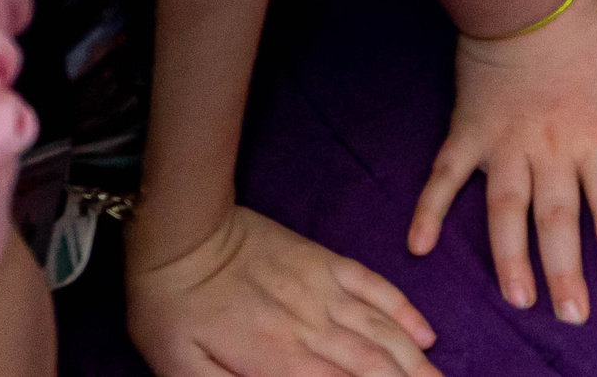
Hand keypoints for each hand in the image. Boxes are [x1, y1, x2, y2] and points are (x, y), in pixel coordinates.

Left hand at [129, 206, 438, 376]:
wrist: (181, 234)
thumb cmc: (170, 311)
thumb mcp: (181, 368)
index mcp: (279, 359)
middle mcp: (313, 327)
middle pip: (376, 367)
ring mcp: (325, 291)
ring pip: (384, 331)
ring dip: (417, 361)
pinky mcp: (326, 263)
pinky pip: (376, 287)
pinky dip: (405, 311)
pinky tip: (425, 333)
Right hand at [408, 0, 596, 324]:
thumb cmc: (591, 27)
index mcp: (595, 134)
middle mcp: (548, 149)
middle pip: (556, 220)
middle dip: (563, 271)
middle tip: (571, 315)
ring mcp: (502, 145)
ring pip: (504, 212)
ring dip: (509, 257)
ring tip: (518, 299)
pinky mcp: (466, 134)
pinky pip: (443, 177)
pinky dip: (428, 210)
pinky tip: (417, 247)